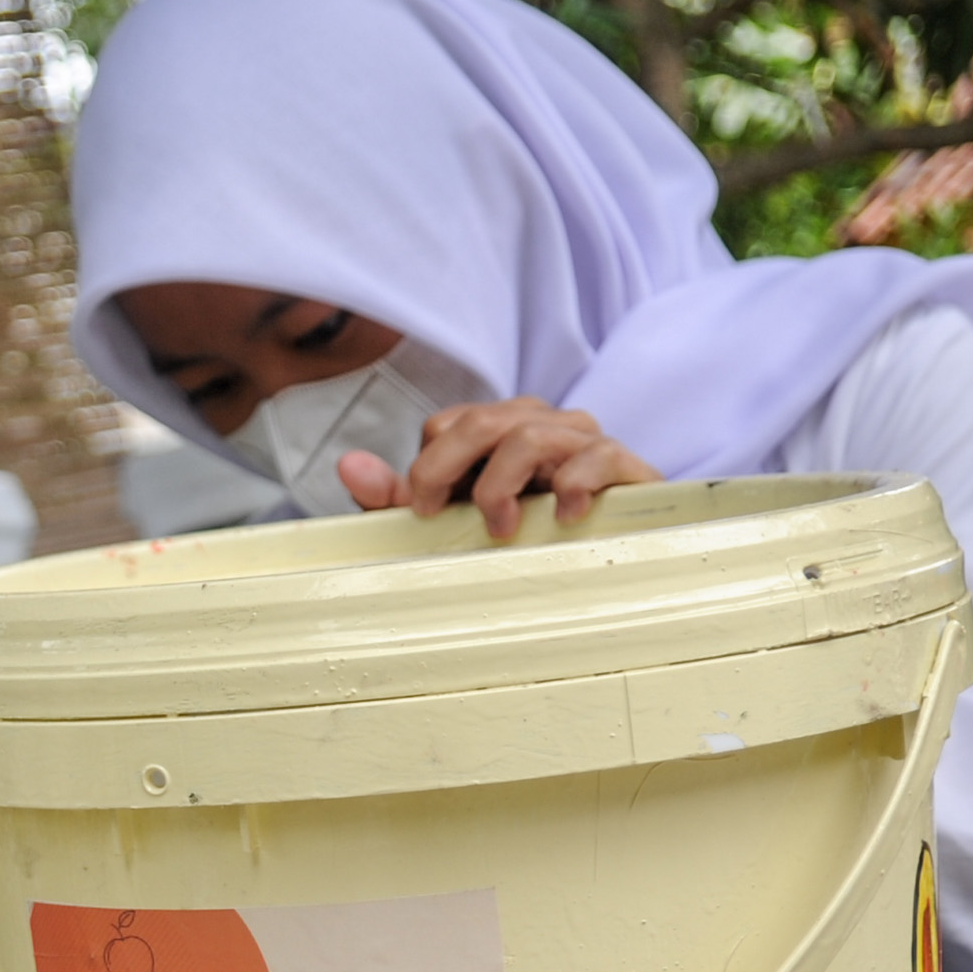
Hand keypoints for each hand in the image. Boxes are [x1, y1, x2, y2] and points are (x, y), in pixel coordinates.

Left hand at [335, 397, 656, 537]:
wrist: (618, 549)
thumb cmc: (530, 532)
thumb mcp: (457, 518)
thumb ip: (400, 497)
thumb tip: (348, 465)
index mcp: (497, 430)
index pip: (448, 424)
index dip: (426, 465)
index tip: (422, 512)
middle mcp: (539, 424)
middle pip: (480, 422)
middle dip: (446, 469)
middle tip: (438, 516)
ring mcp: (583, 441)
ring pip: (529, 434)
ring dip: (500, 484)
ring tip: (499, 529)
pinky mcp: (625, 466)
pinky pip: (597, 456)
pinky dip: (574, 484)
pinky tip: (563, 516)